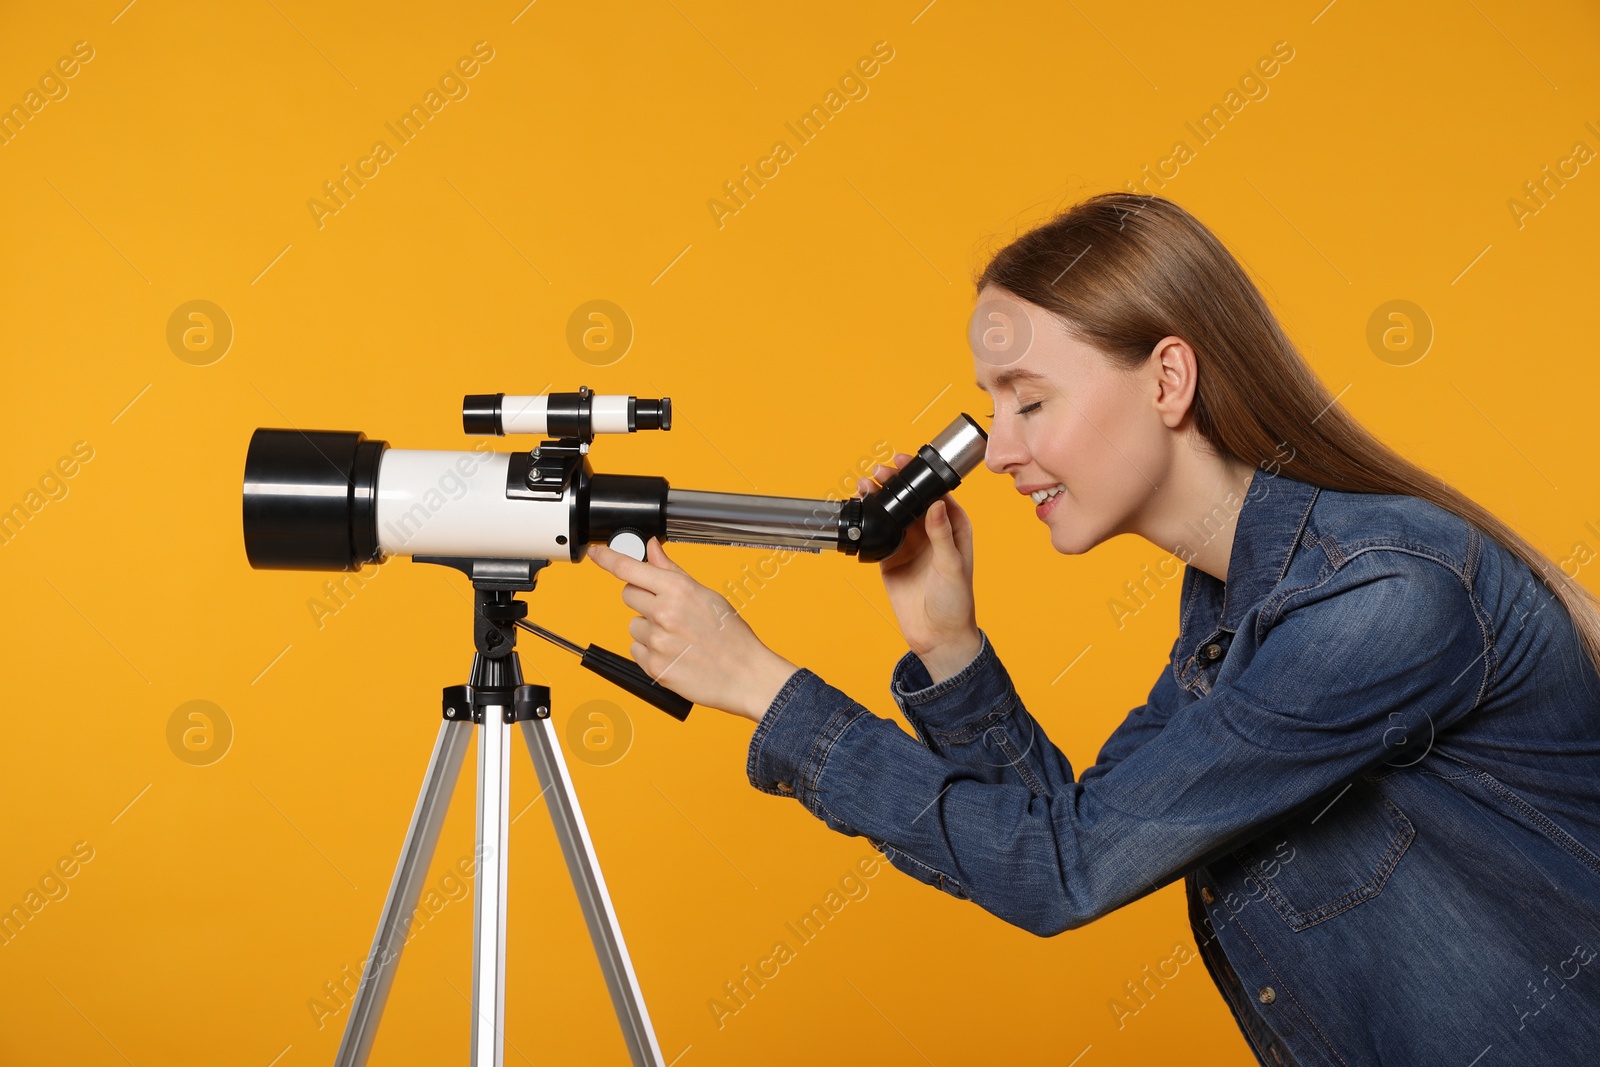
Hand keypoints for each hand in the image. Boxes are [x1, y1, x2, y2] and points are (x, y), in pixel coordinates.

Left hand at [587, 537, 799, 722]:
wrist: (745, 675)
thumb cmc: (731, 636)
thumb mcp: (706, 595)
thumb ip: (672, 571)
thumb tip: (652, 549)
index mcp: (678, 590)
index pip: (629, 568)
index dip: (607, 558)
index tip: (596, 552)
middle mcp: (664, 613)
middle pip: (628, 595)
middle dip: (643, 599)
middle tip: (668, 611)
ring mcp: (657, 641)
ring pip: (633, 626)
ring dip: (649, 630)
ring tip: (678, 638)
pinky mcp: (653, 666)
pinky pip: (636, 650)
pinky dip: (651, 652)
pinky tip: (674, 653)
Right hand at [858, 453, 979, 679]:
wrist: (937, 635)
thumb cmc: (956, 602)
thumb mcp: (952, 566)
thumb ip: (941, 535)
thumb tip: (936, 504)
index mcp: (952, 526)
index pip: (935, 493)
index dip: (920, 476)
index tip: (906, 463)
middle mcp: (931, 531)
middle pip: (911, 498)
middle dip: (895, 482)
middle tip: (880, 473)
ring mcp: (909, 543)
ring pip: (892, 512)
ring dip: (879, 497)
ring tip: (865, 485)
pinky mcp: (891, 556)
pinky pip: (878, 533)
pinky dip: (868, 520)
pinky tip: (859, 508)